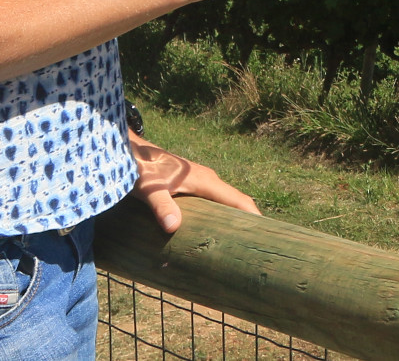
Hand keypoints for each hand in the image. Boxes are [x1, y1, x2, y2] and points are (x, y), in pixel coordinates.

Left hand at [129, 133, 260, 233]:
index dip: (253, 216)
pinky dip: (220, 216)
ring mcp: (200, 182)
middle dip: (247, 222)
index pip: (238, 200)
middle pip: (235, 202)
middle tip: (254, 247)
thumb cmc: (141, 168)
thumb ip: (162, 205)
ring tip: (237, 244)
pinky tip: (213, 231)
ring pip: (224, 202)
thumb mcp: (149, 189)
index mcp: (205, 181)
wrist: (130, 150)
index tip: (267, 234)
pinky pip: (213, 202)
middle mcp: (208, 181)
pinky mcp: (191, 187)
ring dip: (232, 219)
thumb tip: (174, 227)